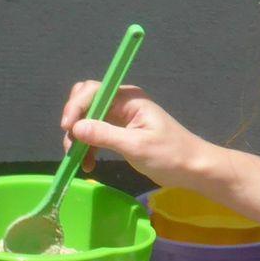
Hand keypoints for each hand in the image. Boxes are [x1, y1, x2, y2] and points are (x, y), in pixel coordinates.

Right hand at [57, 81, 208, 189]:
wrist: (191, 169)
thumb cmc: (170, 155)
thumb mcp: (136, 146)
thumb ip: (105, 135)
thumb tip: (75, 128)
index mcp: (129, 99)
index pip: (92, 91)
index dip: (76, 107)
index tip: (68, 128)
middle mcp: (122, 103)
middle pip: (86, 100)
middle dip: (74, 121)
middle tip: (72, 144)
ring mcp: (120, 117)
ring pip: (87, 119)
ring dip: (78, 138)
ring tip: (80, 160)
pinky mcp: (119, 132)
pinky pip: (94, 133)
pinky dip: (87, 147)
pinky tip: (88, 163)